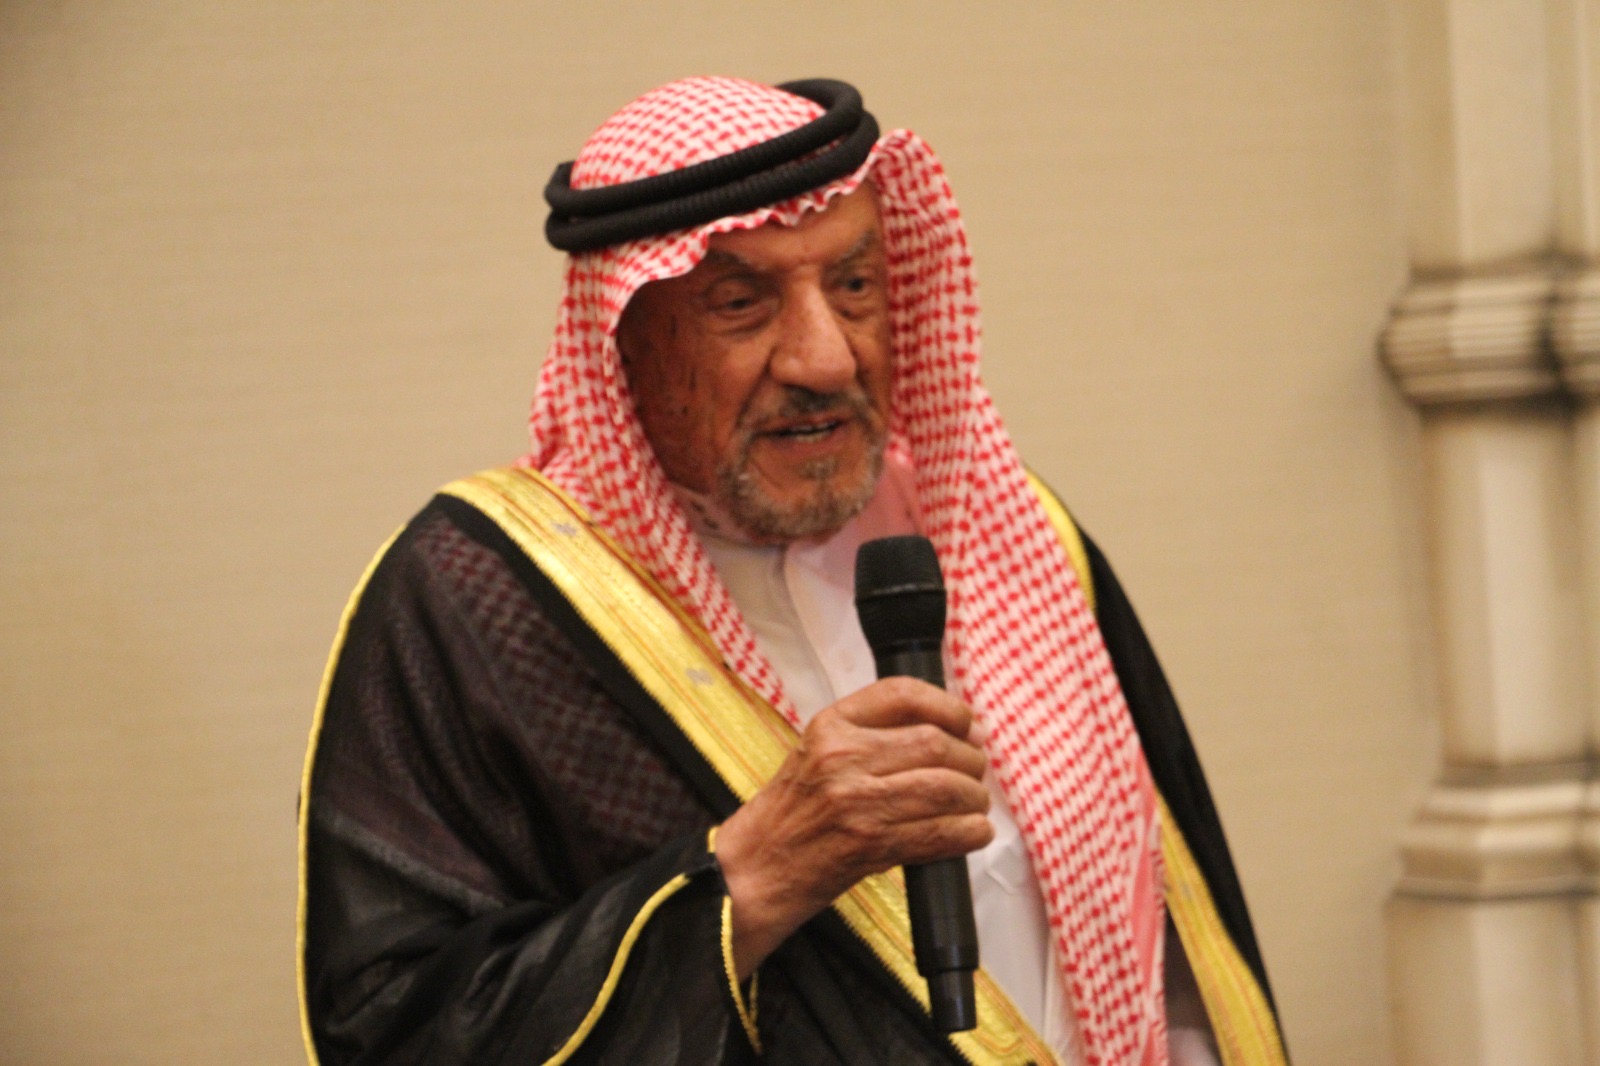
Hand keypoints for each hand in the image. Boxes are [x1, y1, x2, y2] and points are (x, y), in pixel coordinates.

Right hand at [713, 677, 992, 977]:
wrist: (755, 868)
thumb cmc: (794, 812)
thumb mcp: (820, 752)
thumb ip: (875, 735)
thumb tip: (958, 730)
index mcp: (831, 725)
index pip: (903, 694)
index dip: (949, 707)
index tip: (968, 725)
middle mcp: (843, 757)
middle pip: (935, 743)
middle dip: (970, 760)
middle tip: (975, 775)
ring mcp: (857, 802)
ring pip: (945, 787)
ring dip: (974, 799)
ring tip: (974, 806)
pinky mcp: (871, 845)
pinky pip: (941, 832)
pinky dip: (970, 833)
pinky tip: (972, 833)